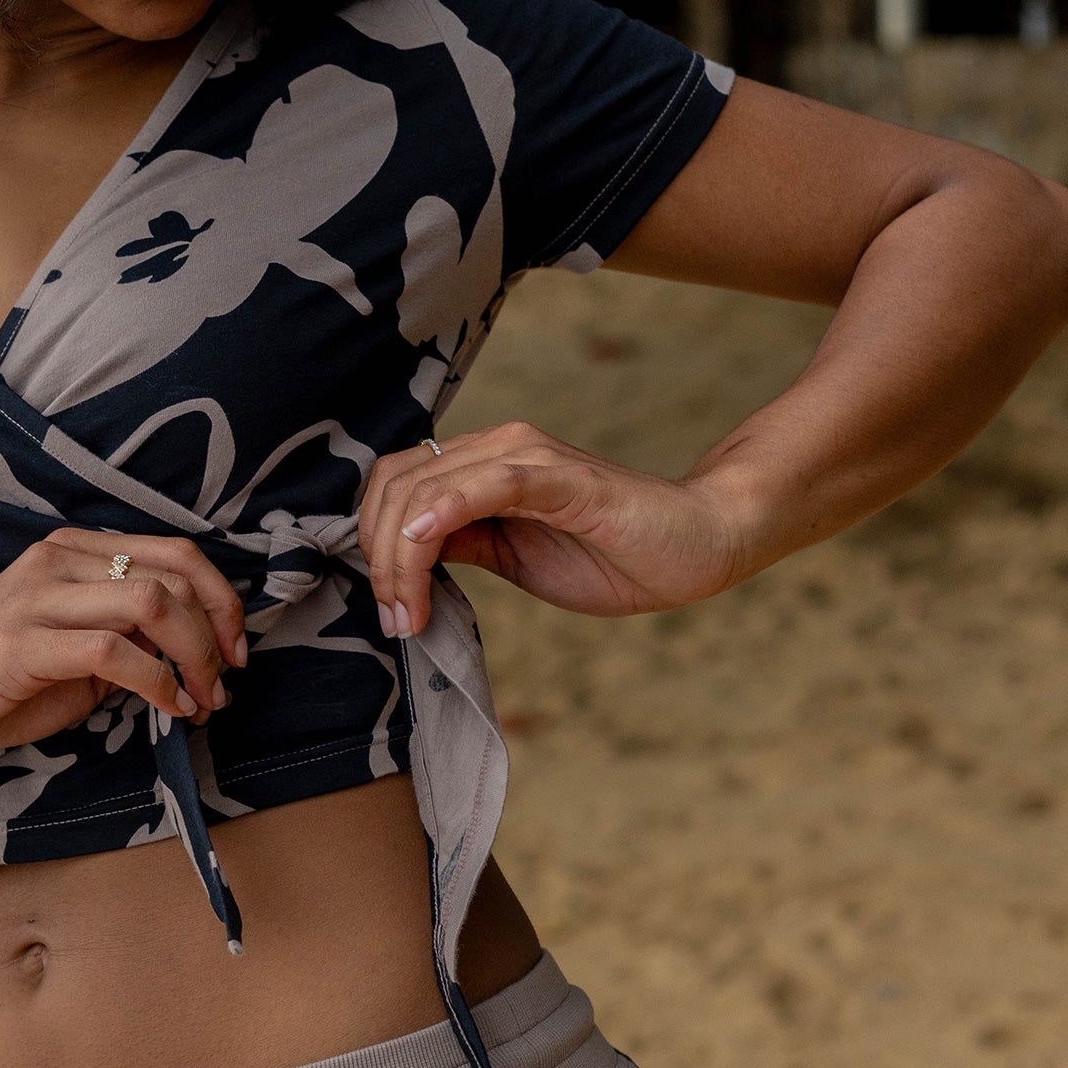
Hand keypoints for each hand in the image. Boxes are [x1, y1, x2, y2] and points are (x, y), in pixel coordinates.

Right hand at [0, 528, 247, 772]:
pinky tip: (166, 708)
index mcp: (72, 553)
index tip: (236, 650)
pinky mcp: (20, 644)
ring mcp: (36, 597)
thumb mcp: (72, 656)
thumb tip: (190, 656)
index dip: (221, 599)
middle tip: (225, 685)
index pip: (175, 552)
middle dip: (217, 634)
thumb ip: (125, 642)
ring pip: (151, 602)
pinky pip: (113, 650)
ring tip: (202, 699)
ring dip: (195, 658)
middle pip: (174, 574)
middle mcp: (56, 560)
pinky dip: (156, 683)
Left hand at [358, 423, 753, 632]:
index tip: (388, 610)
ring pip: (430, 488)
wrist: (695, 547)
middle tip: (395, 619)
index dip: (372, 544)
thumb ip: (459, 544)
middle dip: (380, 559)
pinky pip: (492, 482)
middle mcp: (499, 448)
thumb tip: (399, 558)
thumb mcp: (511, 556)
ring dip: (403, 556)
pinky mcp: (565, 479)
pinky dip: (447, 508)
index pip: (394, 485)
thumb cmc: (610, 554)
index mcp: (482, 464)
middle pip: (398, 486)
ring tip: (410, 613)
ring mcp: (531, 459)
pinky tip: (426, 542)